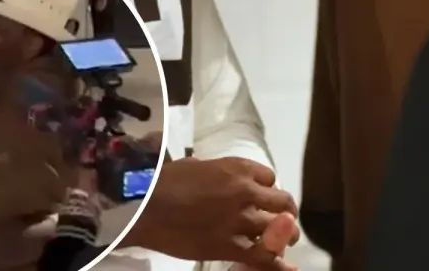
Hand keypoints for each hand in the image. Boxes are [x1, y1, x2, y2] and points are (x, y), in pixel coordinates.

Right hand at [123, 157, 297, 270]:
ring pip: (281, 229)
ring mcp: (240, 220)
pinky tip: (281, 264)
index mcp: (236, 168)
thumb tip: (221, 181)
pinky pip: (264, 256)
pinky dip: (276, 261)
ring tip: (280, 240)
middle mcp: (245, 192)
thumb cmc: (162, 181)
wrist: (144, 206)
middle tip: (280, 220)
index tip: (259, 196)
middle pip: (282, 201)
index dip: (265, 188)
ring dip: (283, 235)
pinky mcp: (231, 245)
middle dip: (284, 211)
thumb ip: (216, 173)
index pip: (269, 177)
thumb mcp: (194, 166)